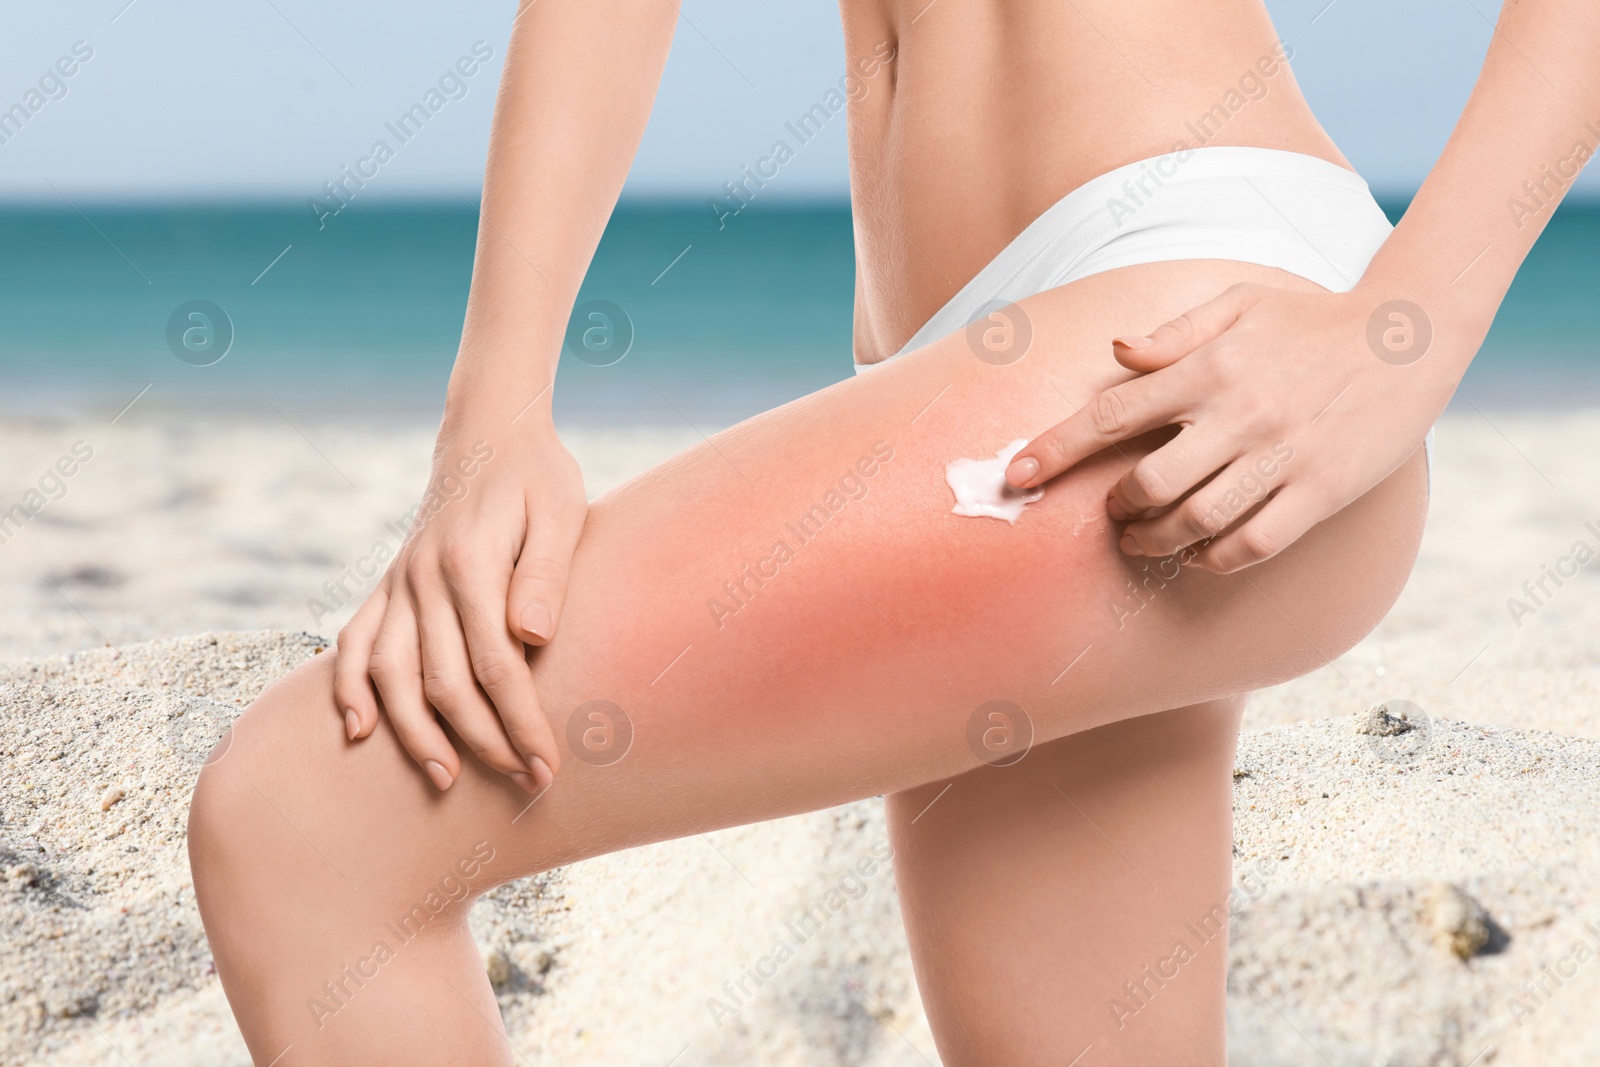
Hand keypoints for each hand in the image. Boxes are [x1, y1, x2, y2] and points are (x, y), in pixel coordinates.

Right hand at [334, 418, 585, 791]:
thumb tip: (534, 636)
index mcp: (469, 564)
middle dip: (484, 742)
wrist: (490, 432)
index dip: (521, 722)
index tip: (549, 764)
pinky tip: (358, 731)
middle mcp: (423, 578)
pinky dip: (350, 687)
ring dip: (414, 733)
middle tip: (525, 782)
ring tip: (444, 780)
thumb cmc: (538, 476)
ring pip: (391, 674)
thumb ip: (544, 573)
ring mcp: (400, 583)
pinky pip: (356, 642)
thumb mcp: (560, 512)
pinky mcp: (390, 585)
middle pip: (444, 682)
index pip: (495, 666)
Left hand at [1004, 282, 1446, 572]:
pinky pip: (1254, 543)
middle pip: (1147, 483)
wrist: (1409, 335)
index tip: (1016, 475)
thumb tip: (1116, 353)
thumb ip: (1173, 333)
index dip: (1056, 449)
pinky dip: (1216, 558)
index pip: (1112, 415)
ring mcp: (1281, 456)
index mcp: (1209, 367)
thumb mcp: (1240, 304)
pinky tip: (1202, 553)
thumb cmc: (1311, 320)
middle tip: (1114, 513)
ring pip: (1195, 522)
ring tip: (1145, 541)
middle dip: (1116, 509)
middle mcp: (1238, 414)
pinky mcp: (1321, 490)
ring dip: (1156, 542)